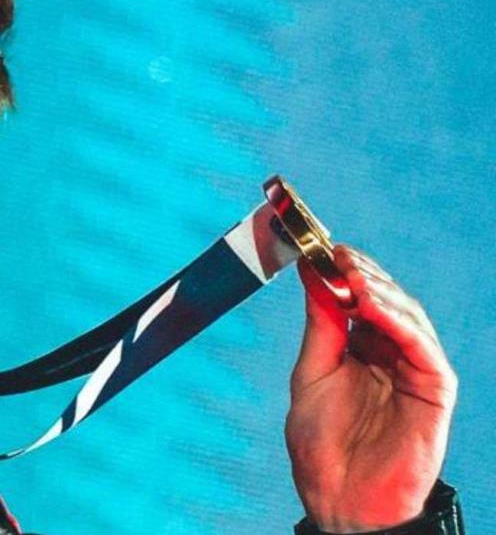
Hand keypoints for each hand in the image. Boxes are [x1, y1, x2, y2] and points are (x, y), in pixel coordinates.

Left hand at [285, 245, 457, 531]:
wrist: (338, 497)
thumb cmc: (321, 443)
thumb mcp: (311, 372)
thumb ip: (320, 324)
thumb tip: (313, 272)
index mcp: (361, 347)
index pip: (360, 296)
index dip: (345, 269)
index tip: (323, 247)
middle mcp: (390, 352)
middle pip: (386, 299)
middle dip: (362, 273)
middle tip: (338, 254)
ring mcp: (414, 369)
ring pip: (406, 316)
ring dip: (379, 290)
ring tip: (351, 273)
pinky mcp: (434, 388)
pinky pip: (421, 346)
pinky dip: (398, 321)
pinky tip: (372, 304)